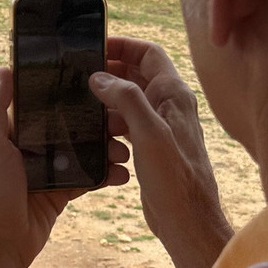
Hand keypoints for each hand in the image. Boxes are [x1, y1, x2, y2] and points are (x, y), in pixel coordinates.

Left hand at [0, 67, 129, 267]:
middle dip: (97, 123)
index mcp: (14, 131)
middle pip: (70, 127)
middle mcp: (31, 147)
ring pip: (83, 152)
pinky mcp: (59, 194)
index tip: (99, 86)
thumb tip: (3, 69)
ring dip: (106, 149)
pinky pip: (86, 179)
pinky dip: (105, 176)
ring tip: (126, 151)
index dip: (70, 95)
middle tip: (124, 121)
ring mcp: (47, 171)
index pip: (45, 105)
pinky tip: (123, 175)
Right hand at [89, 36, 232, 267]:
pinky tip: (93, 130)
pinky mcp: (151, 147)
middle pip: (136, 73)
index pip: (148, 53)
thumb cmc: (175, 179)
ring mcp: (160, 127)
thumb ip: (127, 99)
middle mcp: (169, 106)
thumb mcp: (149, 134)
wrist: (187, 222)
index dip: (123, 46)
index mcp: (174, 95)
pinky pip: (127, 123)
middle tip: (79, 73)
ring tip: (82, 102)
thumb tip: (99, 77)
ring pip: (130, 99)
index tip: (94, 47)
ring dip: (107, 97)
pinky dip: (110, 121)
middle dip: (110, 70)